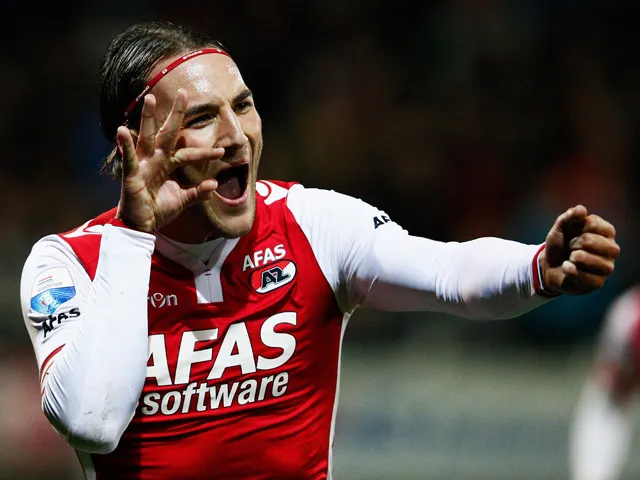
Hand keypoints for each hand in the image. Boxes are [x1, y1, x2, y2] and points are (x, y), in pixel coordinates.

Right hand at [115, 89, 224, 231]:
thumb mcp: (183, 201)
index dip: (204, 152)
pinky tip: (122, 130)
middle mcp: (156, 160)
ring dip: (148, 118)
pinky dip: (126, 145)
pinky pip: (129, 157)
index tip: (222, 150)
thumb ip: (198, 193)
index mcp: (169, 165)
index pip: (189, 154)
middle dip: (175, 114)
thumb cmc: (158, 210)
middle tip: (184, 93)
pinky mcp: (131, 175)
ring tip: (150, 99)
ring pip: (147, 137)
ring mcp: (143, 165)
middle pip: (168, 132)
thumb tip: (214, 184)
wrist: (141, 225)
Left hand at [539, 205, 619, 294]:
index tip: (573, 233)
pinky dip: (569, 270)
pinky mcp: (598, 283)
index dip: (575, 228)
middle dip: (573, 243)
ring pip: (588, 259)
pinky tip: (568, 268)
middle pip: (589, 240)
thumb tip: (581, 209)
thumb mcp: (560, 227)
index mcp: (606, 232)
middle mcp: (612, 249)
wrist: (549, 266)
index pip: (591, 223)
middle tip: (571, 248)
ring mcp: (607, 267)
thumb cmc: (561, 244)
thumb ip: (569, 216)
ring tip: (571, 258)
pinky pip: (583, 275)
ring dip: (573, 257)